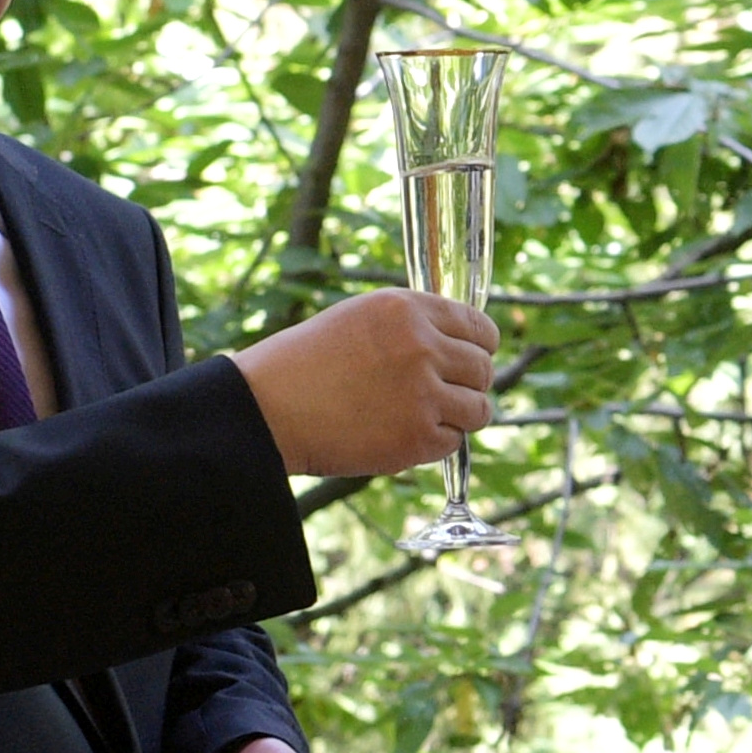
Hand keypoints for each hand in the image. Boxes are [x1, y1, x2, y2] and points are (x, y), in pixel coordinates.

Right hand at [229, 288, 496, 478]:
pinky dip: (434, 443)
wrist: (267, 408)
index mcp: (407, 309)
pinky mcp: (417, 437)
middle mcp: (422, 347)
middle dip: (470, 383)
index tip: (474, 358)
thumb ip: (413, 326)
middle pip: (484, 369)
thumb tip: (464, 344)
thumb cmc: (306, 364)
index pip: (479, 327)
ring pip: (479, 409)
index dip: (482, 346)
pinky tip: (400, 434)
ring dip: (459, 416)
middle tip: (442, 394)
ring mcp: (423, 393)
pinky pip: (454, 442)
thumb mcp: (360, 319)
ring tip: (423, 416)